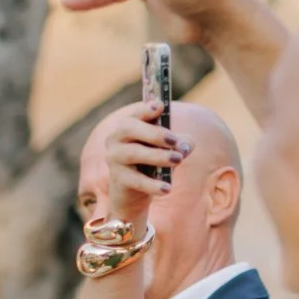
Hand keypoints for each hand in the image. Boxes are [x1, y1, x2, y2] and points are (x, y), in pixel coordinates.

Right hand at [94, 104, 190, 229]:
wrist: (133, 192)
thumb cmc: (152, 162)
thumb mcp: (169, 148)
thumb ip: (180, 143)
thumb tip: (184, 147)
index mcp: (128, 125)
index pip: (135, 113)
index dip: (146, 109)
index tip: (160, 106)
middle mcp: (116, 139)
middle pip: (130, 129)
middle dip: (154, 133)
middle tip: (175, 141)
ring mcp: (114, 158)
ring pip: (134, 153)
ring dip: (158, 156)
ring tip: (178, 160)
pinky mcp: (118, 179)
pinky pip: (136, 180)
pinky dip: (152, 184)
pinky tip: (167, 189)